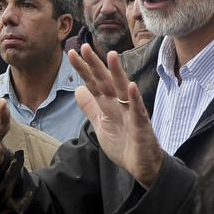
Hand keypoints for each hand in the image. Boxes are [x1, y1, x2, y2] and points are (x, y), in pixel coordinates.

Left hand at [69, 44, 163, 188]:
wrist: (142, 166)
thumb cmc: (124, 143)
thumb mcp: (101, 124)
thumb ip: (90, 106)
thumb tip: (78, 89)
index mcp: (109, 104)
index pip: (93, 83)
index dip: (83, 69)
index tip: (72, 53)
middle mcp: (120, 104)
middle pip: (106, 81)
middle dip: (95, 65)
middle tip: (84, 47)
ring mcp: (131, 113)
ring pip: (123, 90)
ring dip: (117, 73)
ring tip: (111, 56)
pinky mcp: (141, 125)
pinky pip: (138, 110)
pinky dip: (135, 99)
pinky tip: (131, 86)